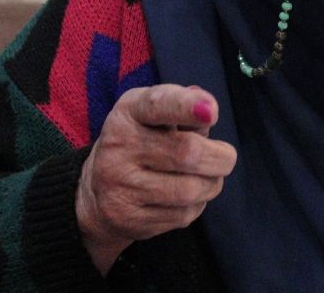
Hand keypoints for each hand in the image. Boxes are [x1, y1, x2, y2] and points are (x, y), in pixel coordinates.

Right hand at [75, 84, 236, 274]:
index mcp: (129, 112)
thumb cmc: (143, 141)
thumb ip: (184, 106)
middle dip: (220, 156)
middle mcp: (119, 146)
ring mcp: (121, 185)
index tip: (211, 111)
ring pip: (191, 189)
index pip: (159, 105)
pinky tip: (186, 196)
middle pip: (188, 153)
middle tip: (225, 156)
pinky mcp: (129, 219)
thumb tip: (207, 108)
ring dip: (212, 183)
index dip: (187, 106)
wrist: (97, 192)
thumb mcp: (155, 114)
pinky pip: (183, 215)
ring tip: (207, 176)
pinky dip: (197, 204)